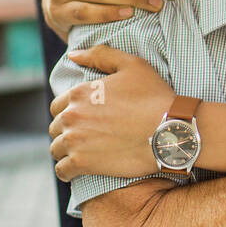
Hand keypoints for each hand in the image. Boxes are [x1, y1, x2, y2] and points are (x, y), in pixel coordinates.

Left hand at [49, 46, 172, 179]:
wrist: (169, 131)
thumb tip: (73, 55)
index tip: (83, 120)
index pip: (58, 106)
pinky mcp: (82, 163)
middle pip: (56, 128)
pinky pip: (62, 171)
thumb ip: (100, 55)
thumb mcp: (132, 65)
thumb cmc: (154, 97)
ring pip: (56, 149)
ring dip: (65, 152)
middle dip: (67, 132)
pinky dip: (66, 172)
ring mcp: (75, 141)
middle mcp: (71, 116)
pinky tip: (76, 171)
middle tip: (85, 138)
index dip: (70, 112)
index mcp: (79, 92)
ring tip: (81, 155)